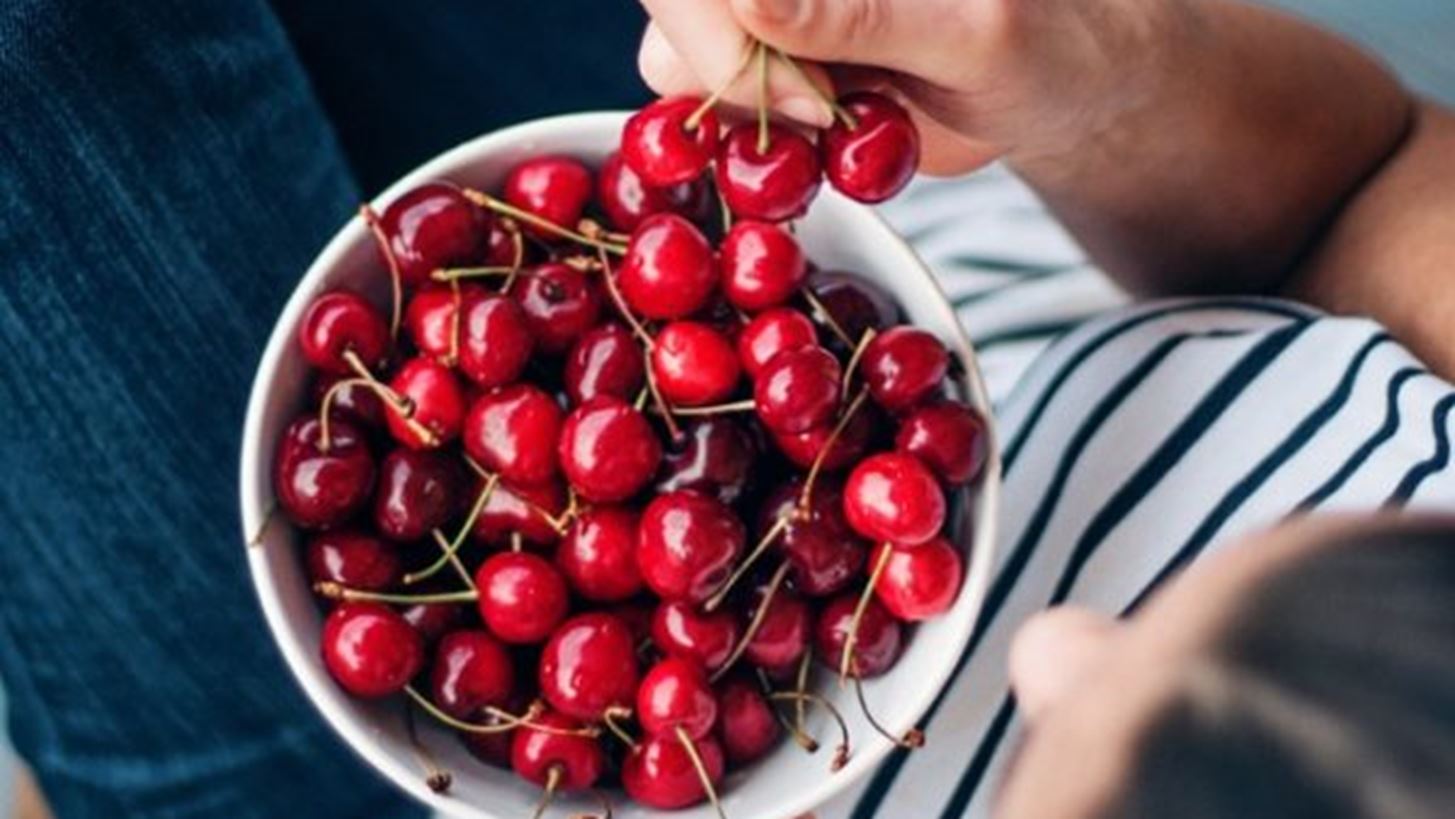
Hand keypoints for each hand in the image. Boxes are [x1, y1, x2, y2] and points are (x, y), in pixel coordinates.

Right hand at [636, 0, 1174, 175]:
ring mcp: (763, 19)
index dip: (714, 28)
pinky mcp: (764, 74)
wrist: (1056, 92)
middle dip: (732, 77)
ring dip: (741, 120)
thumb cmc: (1040, 45)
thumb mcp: (971, 35)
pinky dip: (754, 150)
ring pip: (672, 65)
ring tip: (839, 124)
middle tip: (824, 118)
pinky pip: (710, 119)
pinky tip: (827, 143)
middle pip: (673, 9)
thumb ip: (861, 15)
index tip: (798, 93)